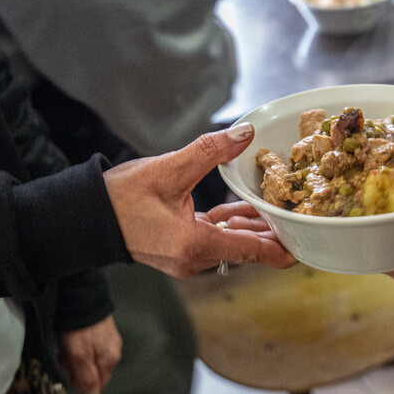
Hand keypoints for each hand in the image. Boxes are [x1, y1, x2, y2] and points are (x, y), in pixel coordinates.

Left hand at [58, 315, 121, 393]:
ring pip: (91, 359)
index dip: (81, 383)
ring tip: (66, 347)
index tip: (69, 374)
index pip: (98, 384)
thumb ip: (87, 377)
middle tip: (65, 359)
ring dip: (77, 358)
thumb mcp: (79, 357)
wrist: (82, 298)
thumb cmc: (80, 330)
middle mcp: (114, 352)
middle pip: (94, 371)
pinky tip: (72, 338)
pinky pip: (91, 346)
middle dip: (78, 370)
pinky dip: (80, 346)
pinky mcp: (103, 329)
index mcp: (110, 361)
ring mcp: (110, 339)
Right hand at [104, 123, 296, 277]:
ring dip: (251, 226)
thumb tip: (245, 133)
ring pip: (233, 244)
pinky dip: (230, 226)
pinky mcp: (180, 253)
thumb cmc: (120, 198)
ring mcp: (187, 260)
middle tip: (297, 210)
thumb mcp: (169, 169)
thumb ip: (210, 152)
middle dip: (273, 230)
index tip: (309, 240)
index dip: (285, 247)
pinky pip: (216, 241)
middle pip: (248, 249)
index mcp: (196, 245)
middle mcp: (195, 260)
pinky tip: (241, 208)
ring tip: (274, 204)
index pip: (254, 252)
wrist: (85, 218)